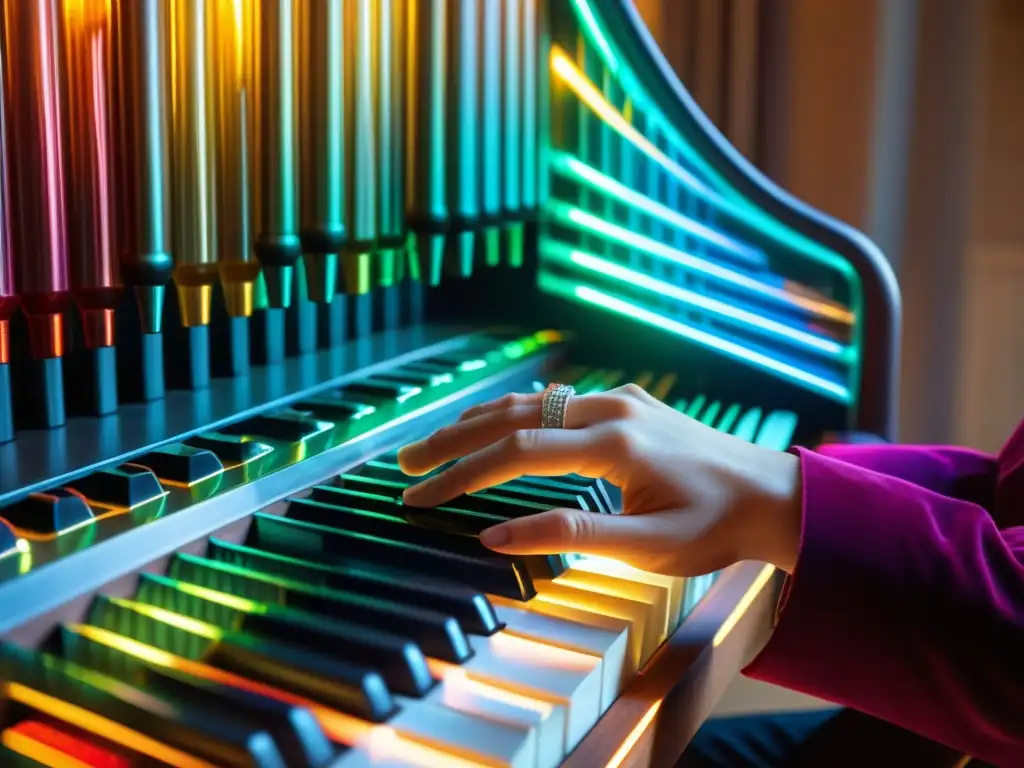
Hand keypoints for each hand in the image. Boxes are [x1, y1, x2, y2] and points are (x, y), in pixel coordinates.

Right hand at [397, 384, 803, 575]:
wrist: (773, 493)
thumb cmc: (716, 527)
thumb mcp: (650, 547)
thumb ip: (573, 536)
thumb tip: (497, 534)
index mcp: (615, 445)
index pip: (516, 455)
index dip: (461, 476)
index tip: (418, 498)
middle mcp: (612, 408)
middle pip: (513, 417)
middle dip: (452, 440)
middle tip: (403, 462)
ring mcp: (620, 398)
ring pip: (532, 402)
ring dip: (478, 422)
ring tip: (433, 444)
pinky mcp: (627, 401)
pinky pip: (557, 401)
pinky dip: (515, 414)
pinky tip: (492, 425)